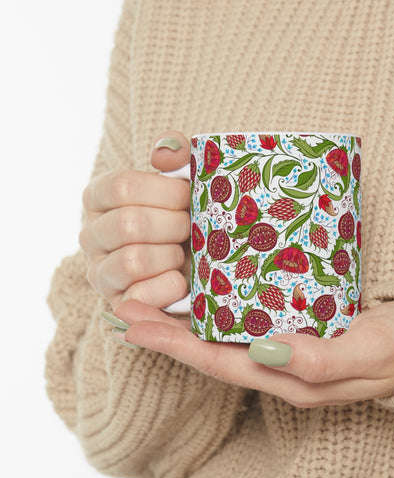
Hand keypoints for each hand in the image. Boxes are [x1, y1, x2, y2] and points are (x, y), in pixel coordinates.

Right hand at [79, 131, 190, 309]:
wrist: (197, 263)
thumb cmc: (185, 216)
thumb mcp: (183, 180)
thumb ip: (176, 155)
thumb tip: (165, 153)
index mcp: (100, 197)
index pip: (122, 186)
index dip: (165, 192)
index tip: (188, 197)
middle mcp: (91, 234)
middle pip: (129, 224)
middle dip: (174, 226)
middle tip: (192, 228)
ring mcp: (100, 272)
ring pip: (133, 260)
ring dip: (171, 256)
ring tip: (184, 254)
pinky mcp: (117, 304)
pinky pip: (139, 296)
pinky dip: (169, 286)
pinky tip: (182, 280)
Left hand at [112, 298, 393, 406]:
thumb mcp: (367, 353)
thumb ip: (319, 360)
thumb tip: (265, 351)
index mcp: (290, 378)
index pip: (220, 363)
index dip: (175, 345)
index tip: (134, 324)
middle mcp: (280, 364)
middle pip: (213, 350)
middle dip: (167, 331)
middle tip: (127, 305)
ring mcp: (287, 346)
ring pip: (227, 335)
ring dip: (188, 318)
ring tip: (154, 295)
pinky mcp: (298, 325)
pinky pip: (249, 319)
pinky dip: (221, 305)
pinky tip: (209, 286)